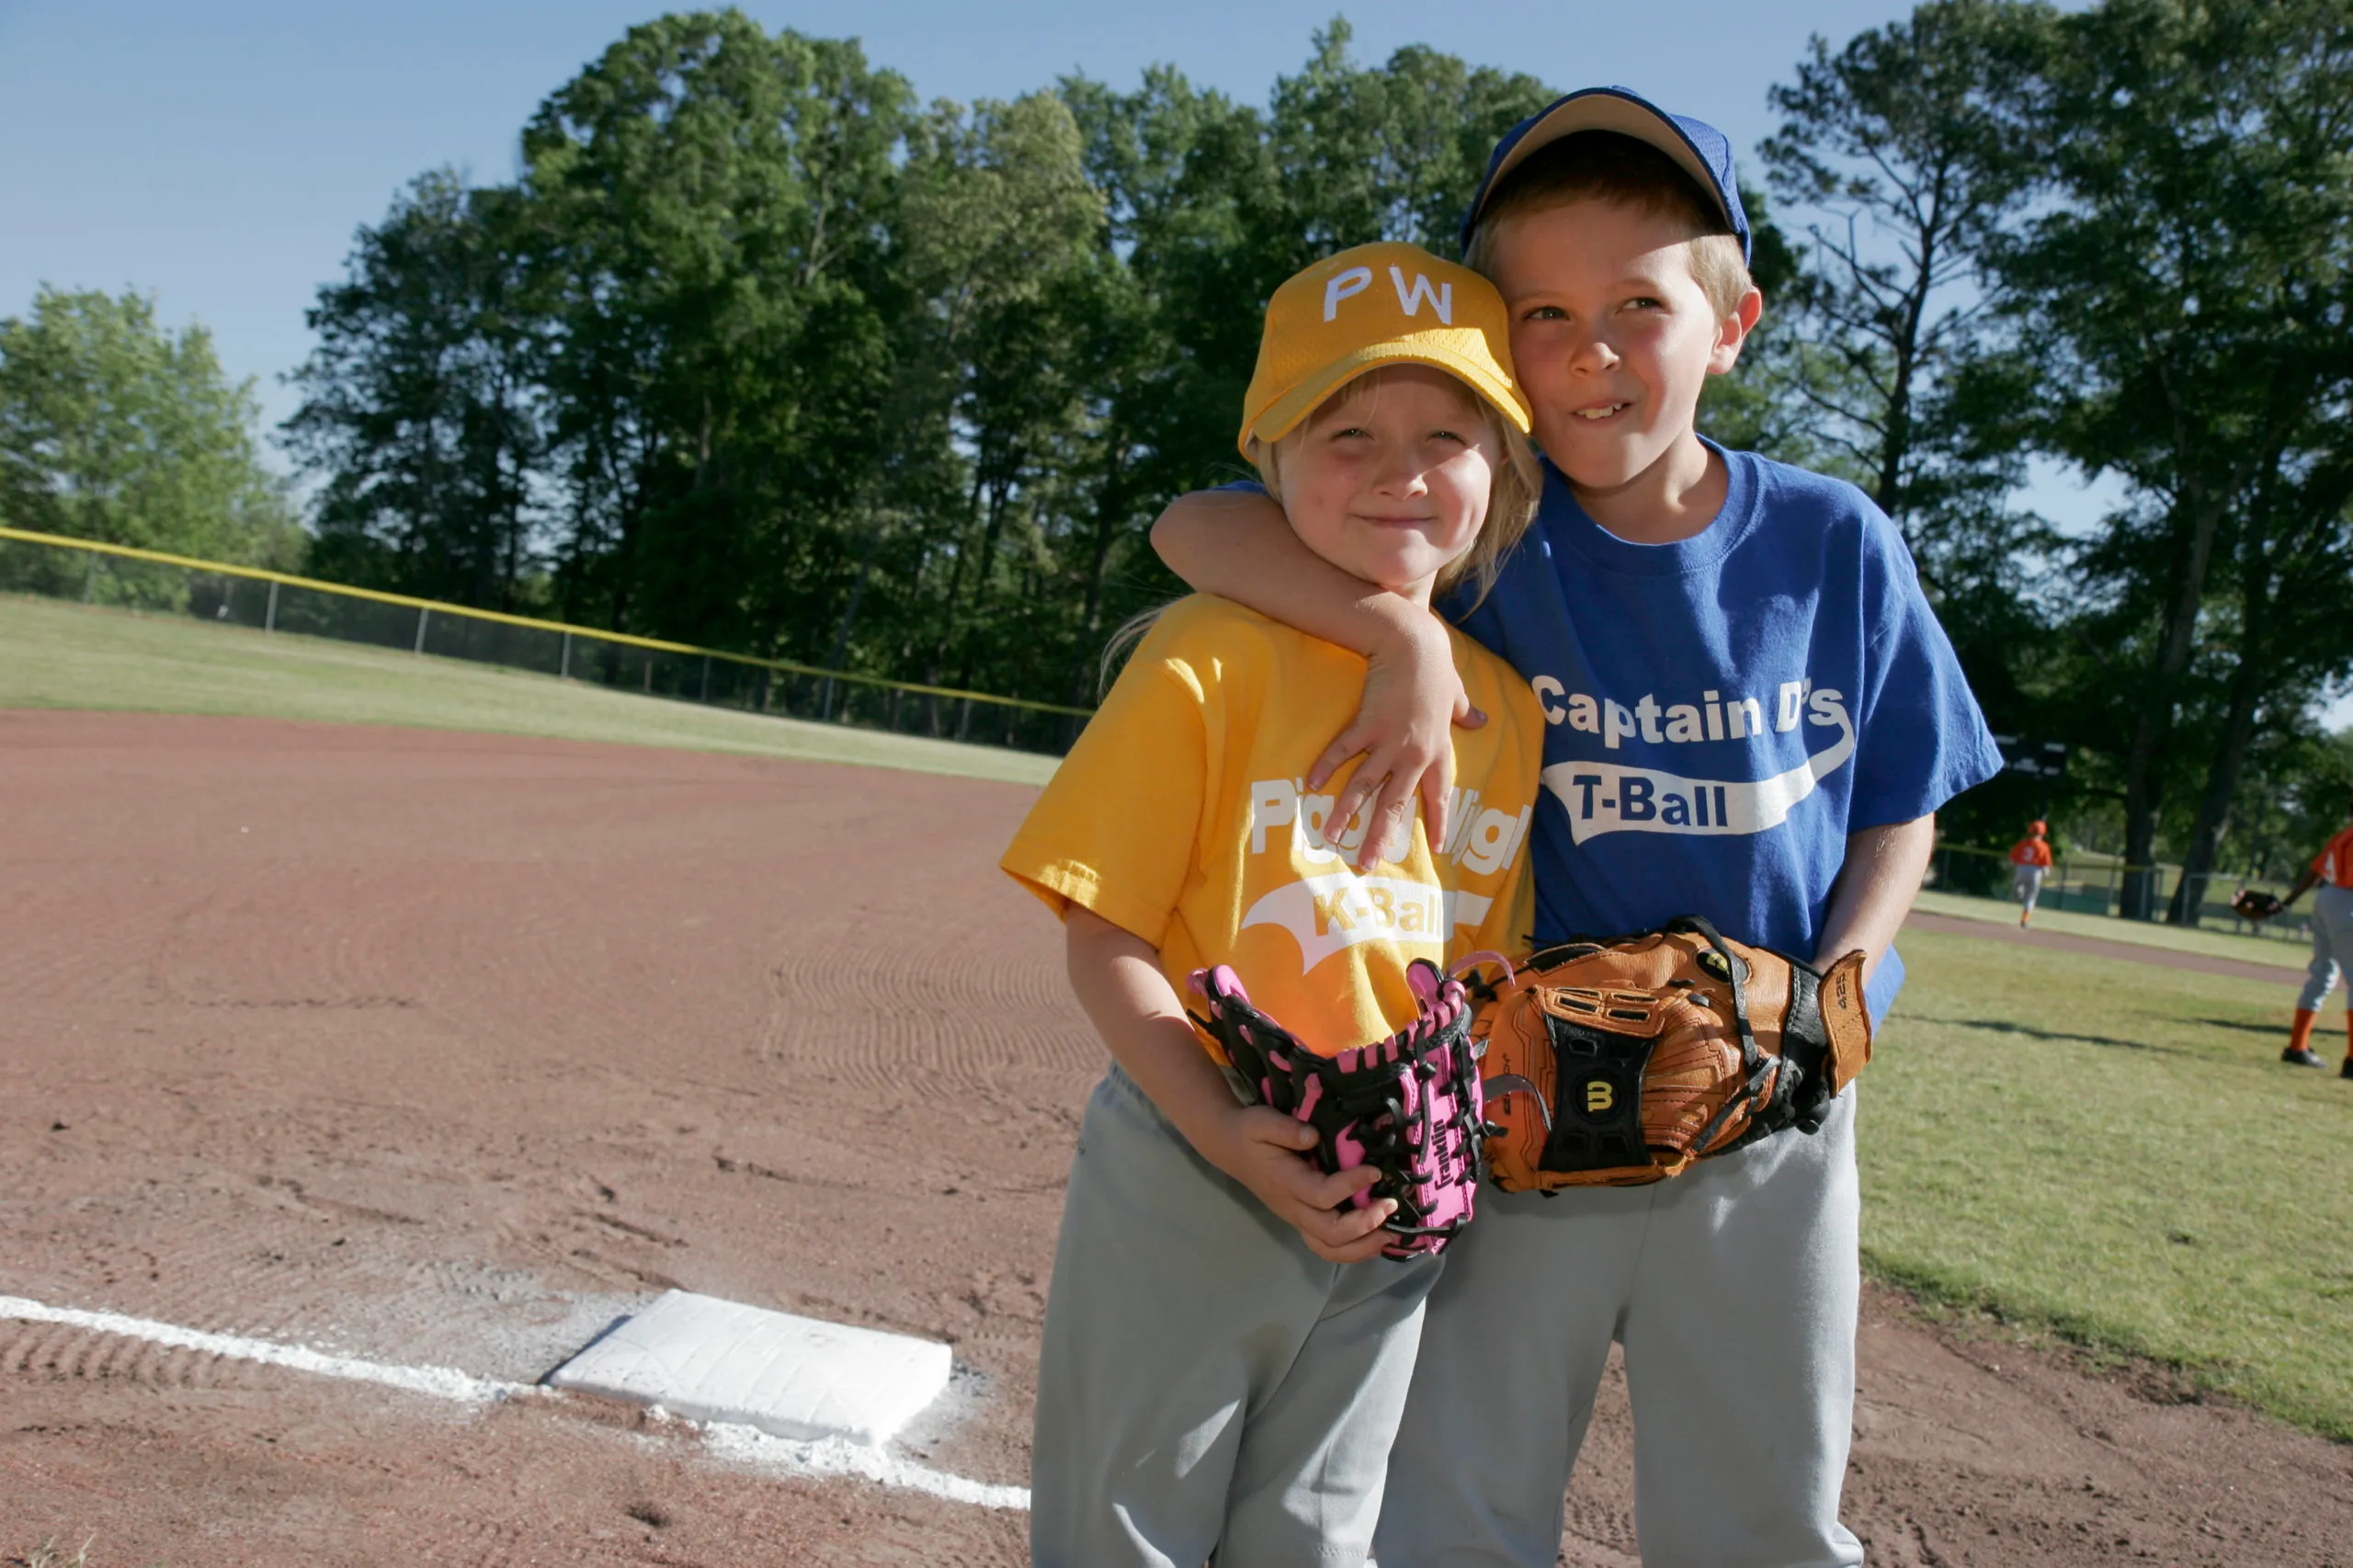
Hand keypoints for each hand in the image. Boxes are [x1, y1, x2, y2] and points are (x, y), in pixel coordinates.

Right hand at [1195, 1104, 1395, 1262]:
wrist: (1230, 1147)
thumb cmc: (1249, 1132)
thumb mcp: (1261, 1121)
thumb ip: (1286, 1129)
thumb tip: (1314, 1136)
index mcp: (1286, 1183)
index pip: (1322, 1195)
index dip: (1352, 1186)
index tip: (1375, 1171)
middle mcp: (1292, 1208)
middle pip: (1330, 1233)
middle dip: (1365, 1224)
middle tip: (1391, 1205)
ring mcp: (1297, 1218)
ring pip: (1330, 1249)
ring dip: (1363, 1247)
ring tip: (1390, 1233)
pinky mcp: (1303, 1220)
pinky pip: (1328, 1246)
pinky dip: (1355, 1249)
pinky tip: (1375, 1238)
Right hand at [1310, 615, 1484, 871]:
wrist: (1413, 643)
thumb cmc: (1435, 665)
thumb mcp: (1455, 693)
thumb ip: (1464, 712)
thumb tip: (1481, 721)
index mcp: (1437, 748)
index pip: (1440, 793)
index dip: (1438, 820)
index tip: (1438, 847)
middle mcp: (1414, 753)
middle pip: (1396, 803)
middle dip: (1381, 835)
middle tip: (1367, 863)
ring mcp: (1390, 741)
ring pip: (1365, 786)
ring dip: (1347, 813)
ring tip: (1331, 836)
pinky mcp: (1367, 724)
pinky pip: (1344, 751)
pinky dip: (1327, 766)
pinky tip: (1312, 784)